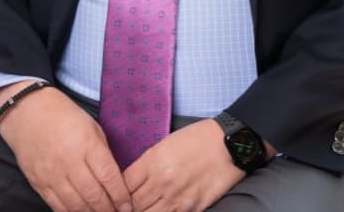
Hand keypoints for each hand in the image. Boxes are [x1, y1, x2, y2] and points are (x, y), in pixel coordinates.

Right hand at [0, 83, 132, 211]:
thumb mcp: (91, 126)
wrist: (28, 113)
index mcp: (87, 144)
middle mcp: (70, 162)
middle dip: (109, 209)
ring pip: (76, 205)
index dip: (120, 195)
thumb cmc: (64, 116)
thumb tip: (113, 178)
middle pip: (94, 195)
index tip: (128, 205)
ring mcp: (52, 175)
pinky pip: (57, 206)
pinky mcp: (39, 183)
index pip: (108, 176)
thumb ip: (102, 152)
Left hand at [124, 119, 245, 211]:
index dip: (116, 193)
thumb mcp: (167, 143)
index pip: (123, 184)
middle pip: (132, 204)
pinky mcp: (191, 208)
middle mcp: (162, 181)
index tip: (114, 196)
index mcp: (153, 160)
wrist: (228, 143)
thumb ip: (148, 163)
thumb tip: (134, 181)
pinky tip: (159, 211)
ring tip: (139, 209)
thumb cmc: (198, 138)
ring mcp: (176, 197)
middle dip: (125, 207)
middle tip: (120, 207)